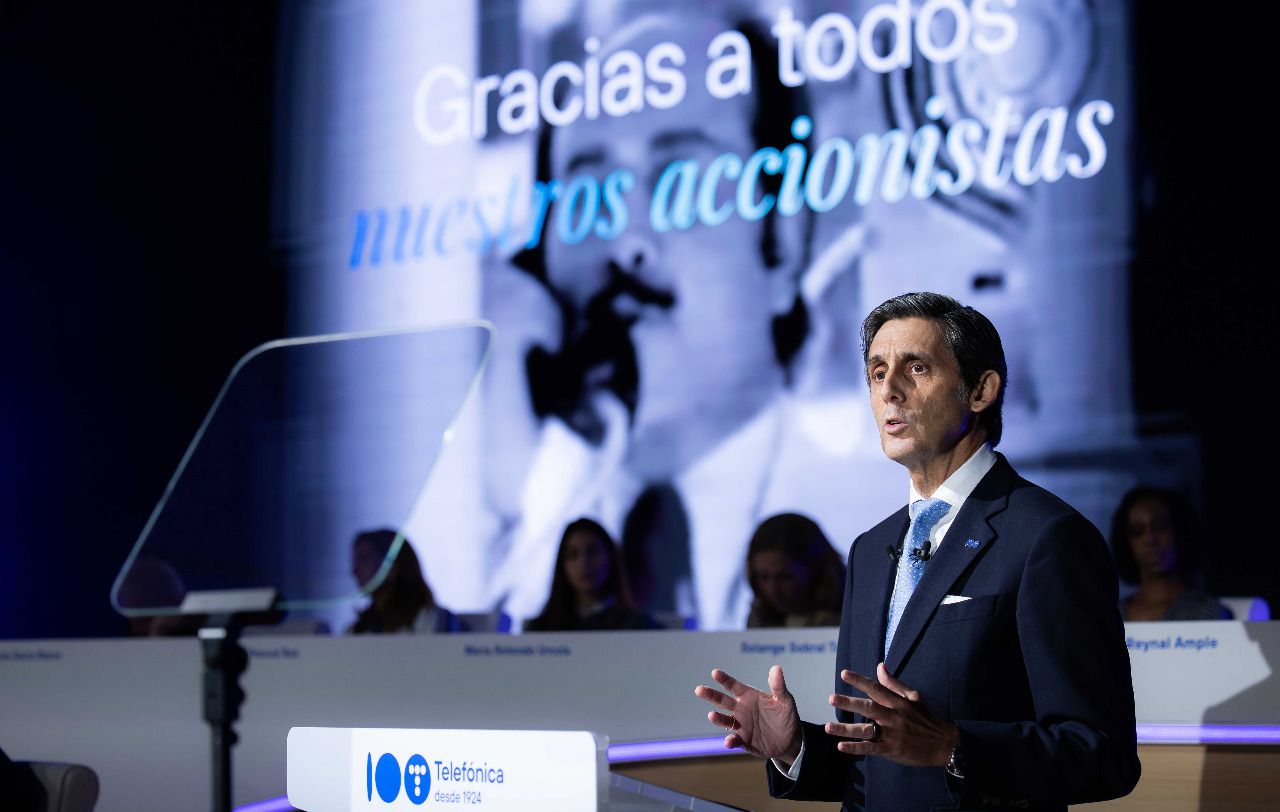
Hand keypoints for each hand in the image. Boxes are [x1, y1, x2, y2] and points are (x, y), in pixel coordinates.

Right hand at [695, 666, 802, 762]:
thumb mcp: (785, 701)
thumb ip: (778, 686)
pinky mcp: (743, 741)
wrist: (790, 741)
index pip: (734, 686)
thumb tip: (776, 668)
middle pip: (722, 700)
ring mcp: (740, 725)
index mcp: (749, 696)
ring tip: (712, 715)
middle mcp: (741, 709)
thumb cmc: (786, 716)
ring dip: (717, 718)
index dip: (724, 679)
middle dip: (711, 695)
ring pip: (724, 720)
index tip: (715, 672)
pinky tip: (729, 741)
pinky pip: (734, 740)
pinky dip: (730, 741)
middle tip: (699, 689)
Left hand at [825, 663, 958, 766]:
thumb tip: (880, 666)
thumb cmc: (927, 718)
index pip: (876, 689)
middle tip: (831, 698)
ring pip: (866, 730)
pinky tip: (841, 747)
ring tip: (827, 726)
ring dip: (846, 729)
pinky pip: (872, 749)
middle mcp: (894, 717)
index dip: (860, 681)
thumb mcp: (915, 697)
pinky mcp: (892, 750)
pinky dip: (856, 748)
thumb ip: (894, 683)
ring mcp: (893, 734)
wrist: (945, 744)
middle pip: (869, 708)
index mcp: (899, 702)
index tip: (844, 673)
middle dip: (850, 703)